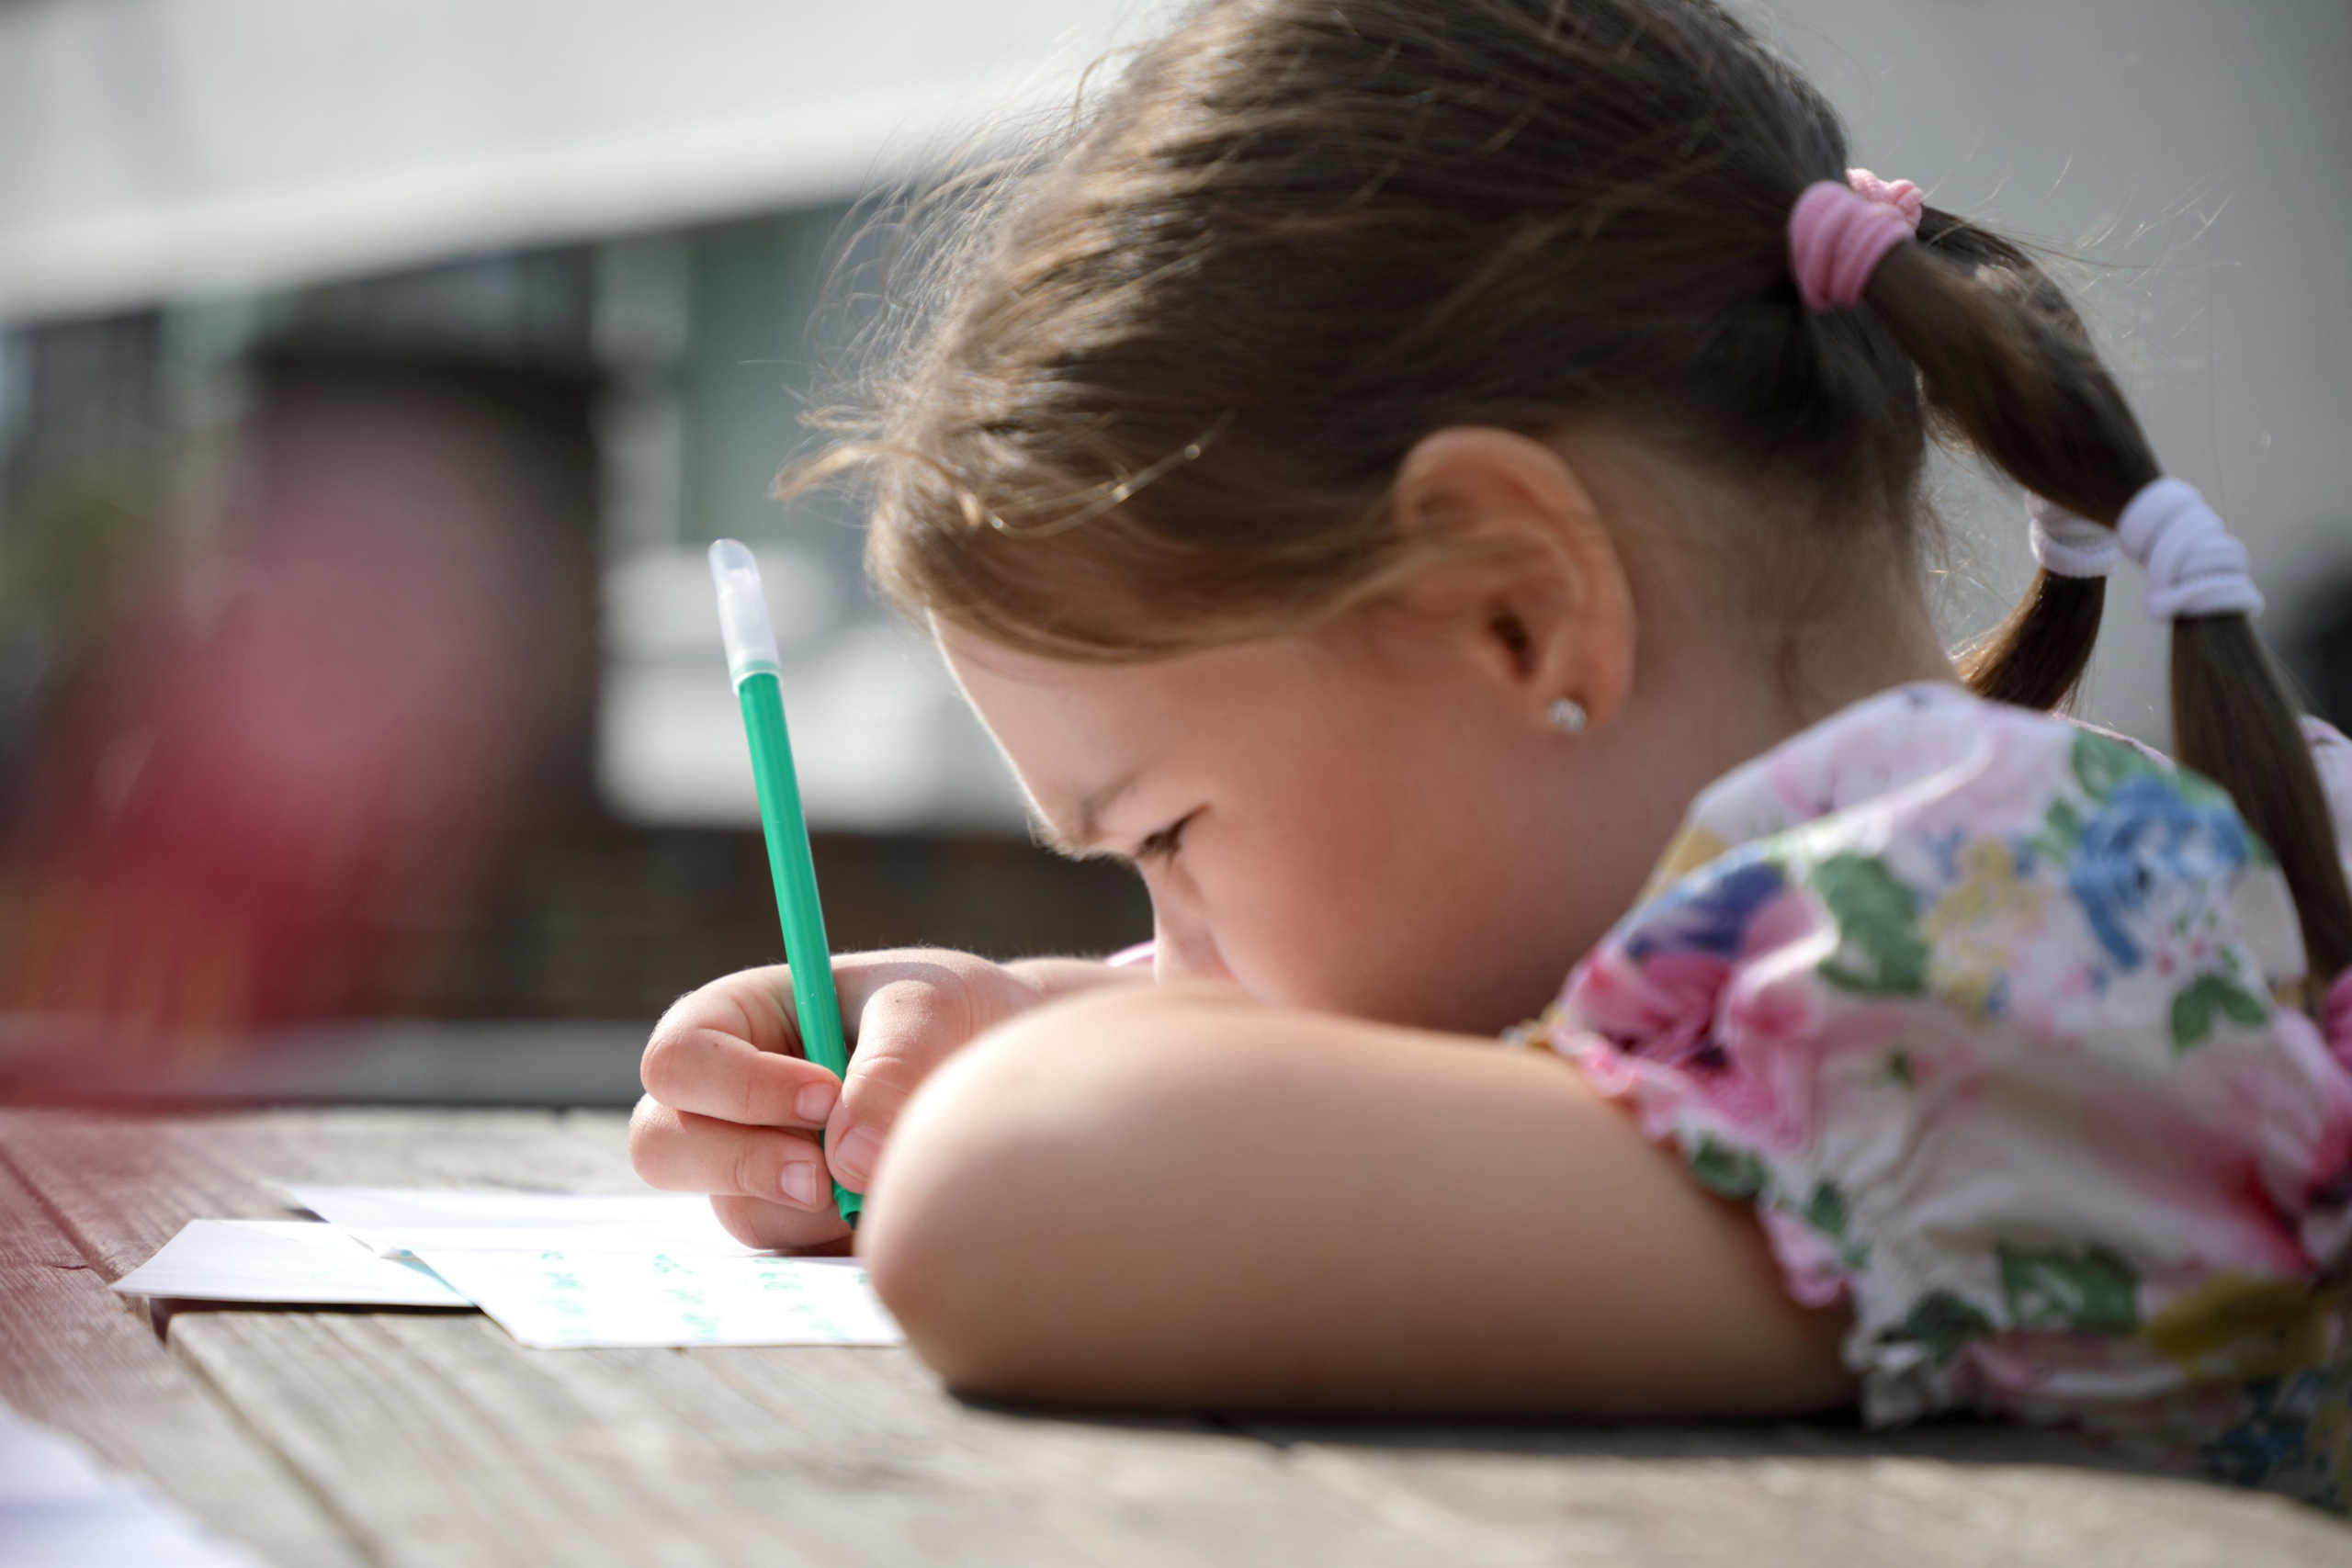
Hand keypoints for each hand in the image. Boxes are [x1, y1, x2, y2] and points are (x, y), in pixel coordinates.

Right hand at [629, 949, 1137, 1249]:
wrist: (994, 1072)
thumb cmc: (948, 1014)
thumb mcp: (931, 1003)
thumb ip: (893, 1062)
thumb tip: (849, 1163)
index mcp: (734, 1022)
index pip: (680, 1059)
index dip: (737, 1085)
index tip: (825, 1094)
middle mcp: (724, 1101)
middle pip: (663, 1146)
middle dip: (745, 1164)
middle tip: (827, 1178)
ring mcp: (751, 1169)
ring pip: (735, 1211)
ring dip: (809, 1209)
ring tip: (887, 1174)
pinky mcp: (791, 1227)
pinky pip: (788, 1257)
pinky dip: (838, 1242)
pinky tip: (890, 1206)